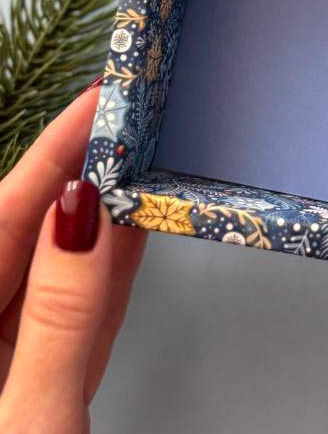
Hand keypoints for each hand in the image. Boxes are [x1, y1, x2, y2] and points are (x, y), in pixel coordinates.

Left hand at [0, 85, 146, 432]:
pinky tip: (134, 228)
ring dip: (99, 212)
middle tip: (124, 116)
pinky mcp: (44, 379)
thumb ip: (59, 317)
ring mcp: (9, 358)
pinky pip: (79, 311)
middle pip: (27, 234)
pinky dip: (111, 268)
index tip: (95, 103)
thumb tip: (84, 217)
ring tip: (136, 155)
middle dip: (77, 170)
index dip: (50, 154)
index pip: (0, 219)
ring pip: (58, 268)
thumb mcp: (27, 419)